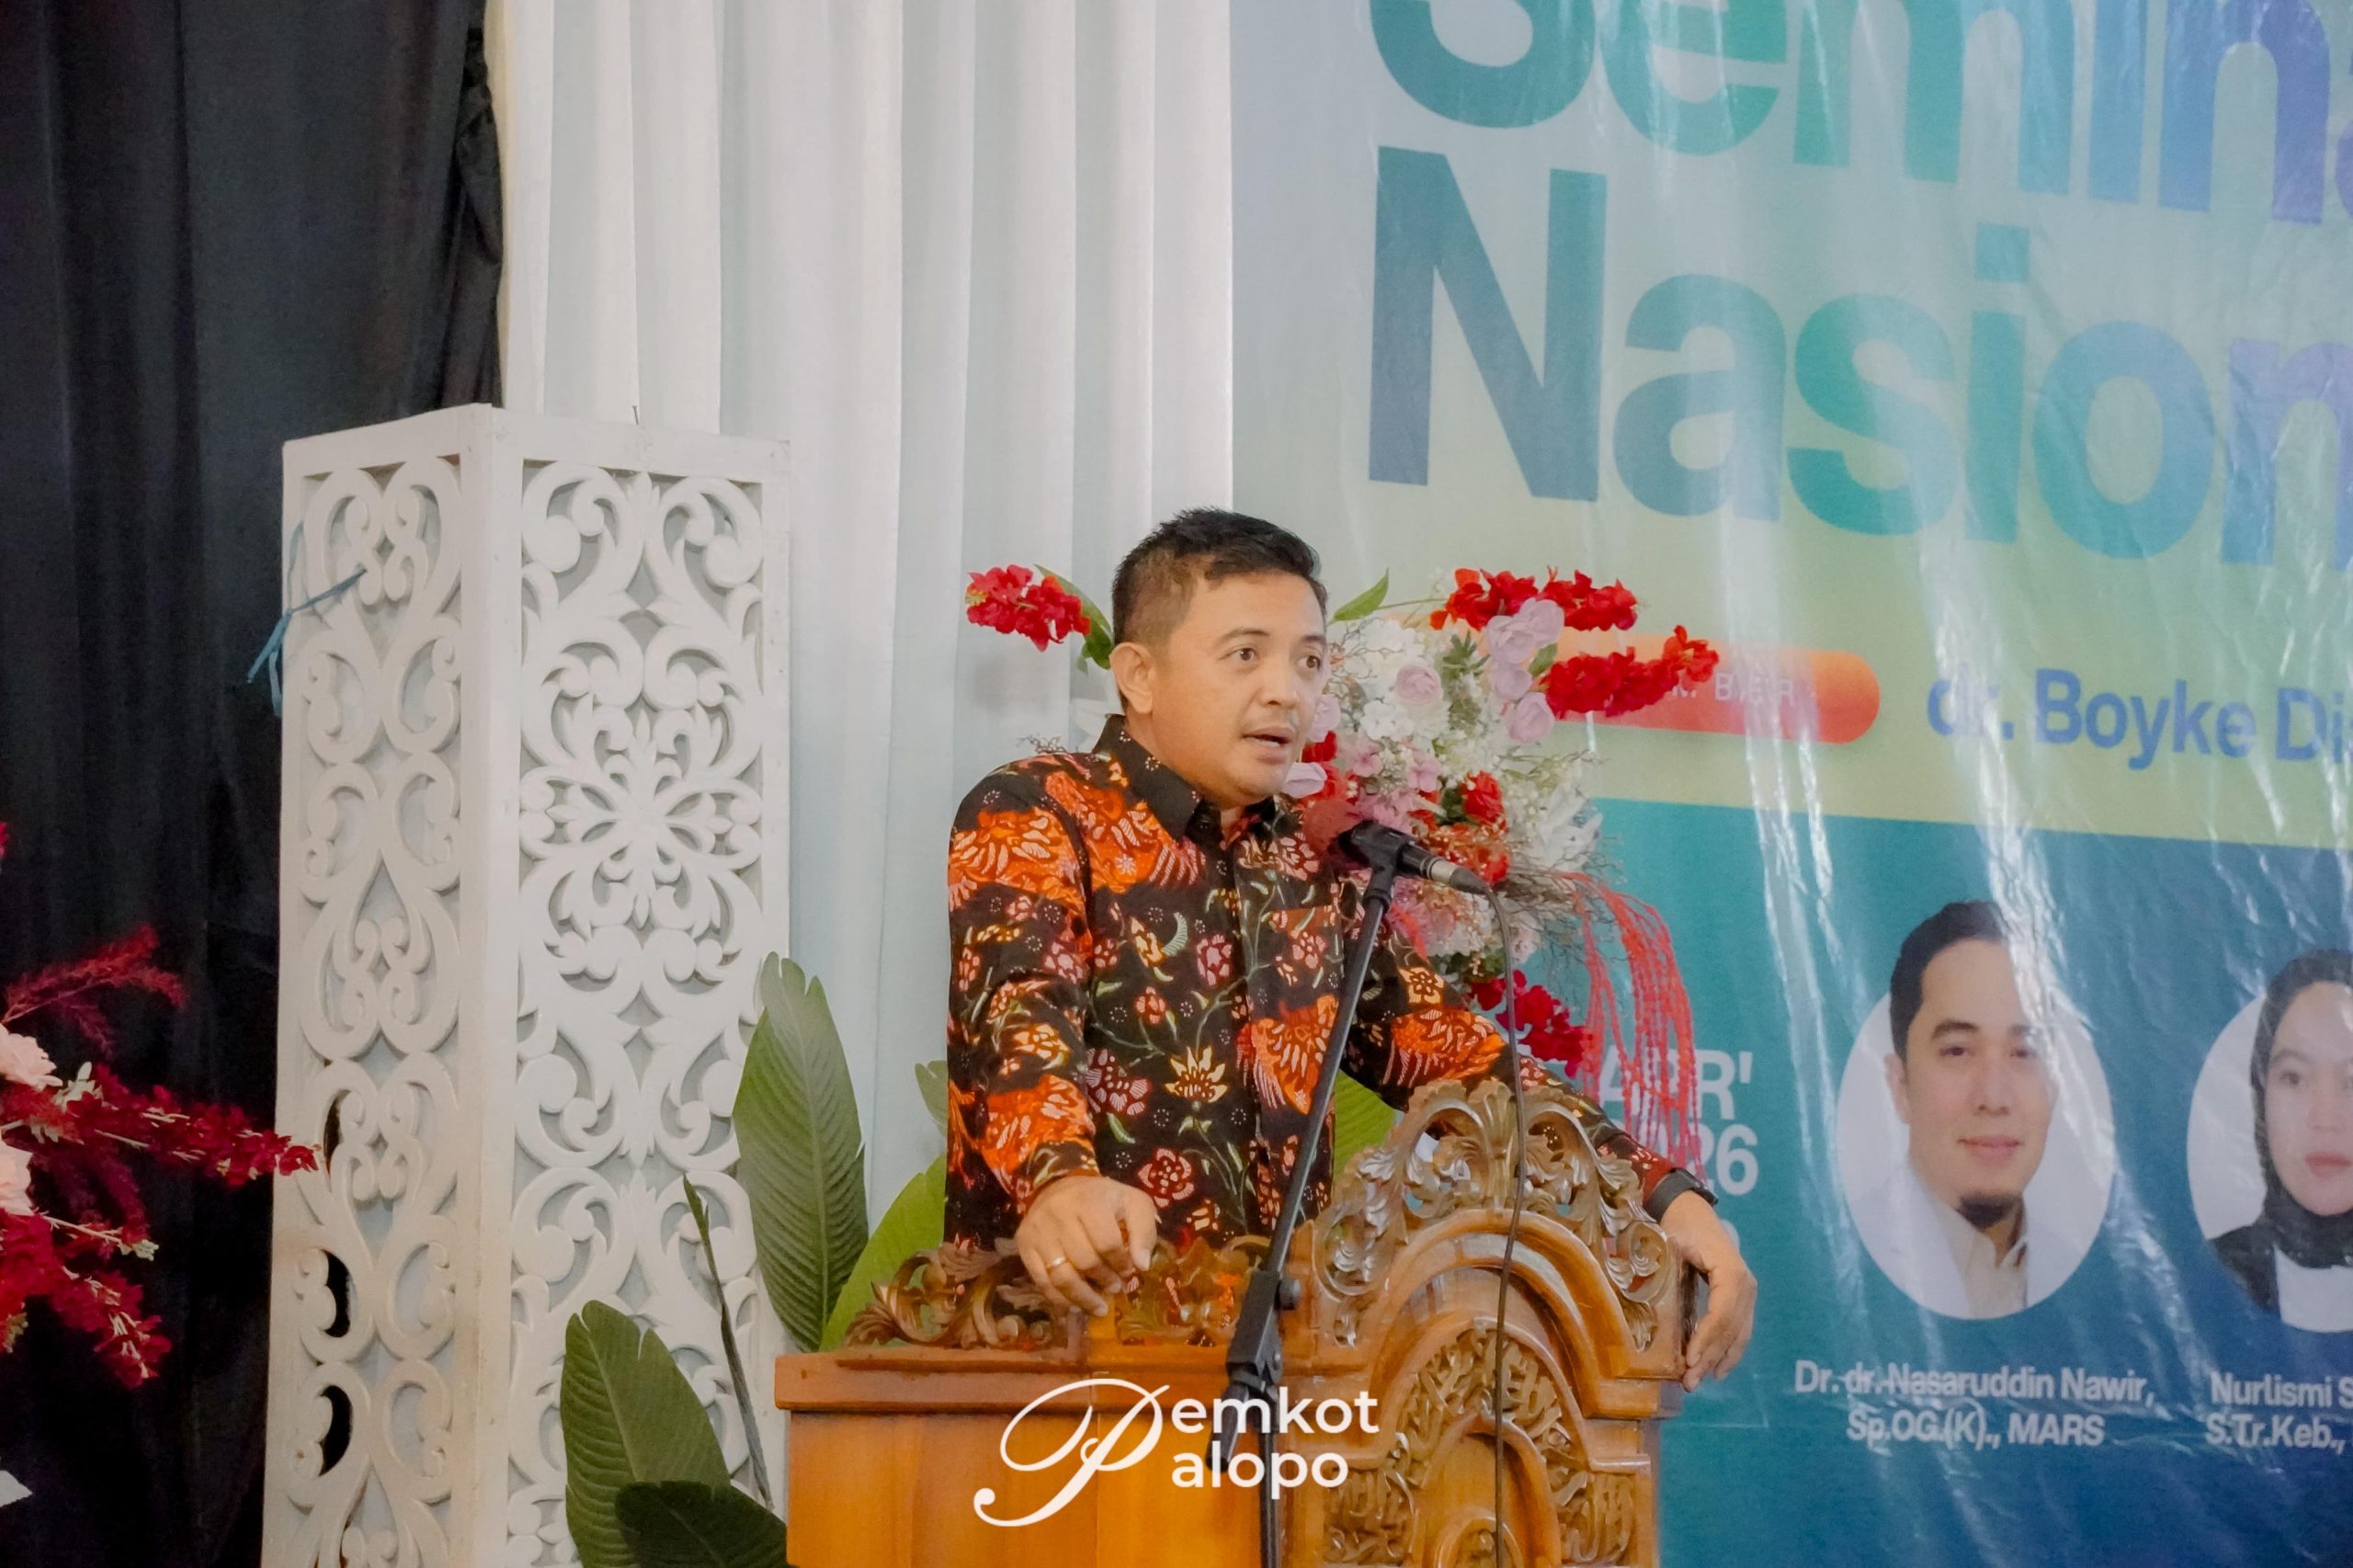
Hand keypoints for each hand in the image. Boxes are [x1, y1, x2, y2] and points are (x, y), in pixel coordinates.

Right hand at [1014, 1174, 1159, 1316]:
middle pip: (1084, 1261)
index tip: (1128, 1272)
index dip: (1120, 1263)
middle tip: (1114, 1289)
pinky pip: (1041, 1281)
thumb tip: (1142, 1266)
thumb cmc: (1102, 1199)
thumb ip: (1143, 1231)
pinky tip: (1073, 1309)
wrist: (1058, 1186)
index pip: (1107, 1242)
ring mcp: (1038, 1230)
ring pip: (1061, 1276)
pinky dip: (1059, 1300)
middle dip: (1103, 1281)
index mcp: (1089, 1200)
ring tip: (1098, 1307)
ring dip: (1082, 1298)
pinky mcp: (1024, 1244)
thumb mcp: (1132, 1203)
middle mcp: (1059, 1213)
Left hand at [1661, 1191, 1754, 1390]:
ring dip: (1719, 1360)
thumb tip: (1639, 1307)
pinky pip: (1740, 1328)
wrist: (1690, 1209)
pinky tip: (1718, 1370)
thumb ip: (1661, 1274)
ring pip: (1738, 1333)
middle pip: (1730, 1328)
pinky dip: (1730, 1350)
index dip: (1707, 1338)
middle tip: (1689, 1382)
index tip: (1690, 1360)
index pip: (1721, 1313)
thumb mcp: (1669, 1245)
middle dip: (1710, 1357)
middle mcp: (1745, 1283)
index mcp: (1729, 1271)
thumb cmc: (1676, 1226)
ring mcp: (1747, 1291)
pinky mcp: (1742, 1297)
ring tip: (1699, 1382)